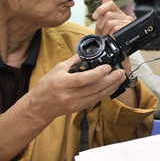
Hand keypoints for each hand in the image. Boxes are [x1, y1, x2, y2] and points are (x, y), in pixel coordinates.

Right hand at [0, 55, 127, 160]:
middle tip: (121, 72)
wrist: (39, 106)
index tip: (108, 67)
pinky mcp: (79, 108)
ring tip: (121, 77)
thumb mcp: (57, 69)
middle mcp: (69, 95)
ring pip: (98, 95)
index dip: (97, 73)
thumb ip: (74, 61)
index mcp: (62, 83)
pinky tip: (113, 86)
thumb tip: (89, 52)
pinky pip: (96, 100)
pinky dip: (106, 92)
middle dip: (111, 80)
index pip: (83, 79)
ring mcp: (75, 103)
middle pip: (94, 88)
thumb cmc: (46, 86)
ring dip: (112, 86)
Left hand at [91, 0, 133, 37]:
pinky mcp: (129, 30)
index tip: (94, 17)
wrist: (117, 53)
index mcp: (119, 14)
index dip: (101, 9)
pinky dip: (111, 34)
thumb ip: (105, 11)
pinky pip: (115, 28)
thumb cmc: (111, 40)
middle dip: (101, 25)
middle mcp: (125, 17)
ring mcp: (128, 23)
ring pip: (110, 22)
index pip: (110, 4)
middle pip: (108, 14)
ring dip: (105, 31)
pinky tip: (112, 38)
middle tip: (103, 33)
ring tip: (108, 37)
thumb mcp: (104, 25)